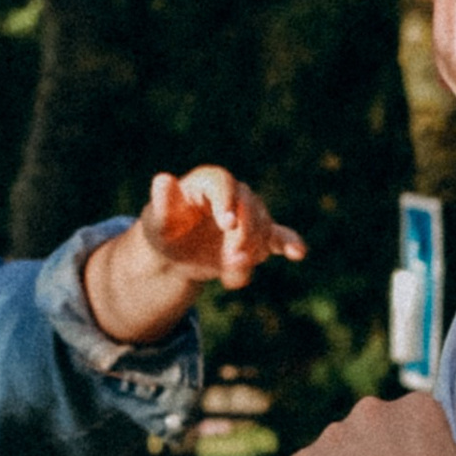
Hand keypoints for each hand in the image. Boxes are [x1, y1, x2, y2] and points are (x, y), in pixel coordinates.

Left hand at [83, 167, 305, 343]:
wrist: (178, 254)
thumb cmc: (165, 231)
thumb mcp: (157, 221)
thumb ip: (162, 203)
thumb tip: (163, 179)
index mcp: (208, 181)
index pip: (222, 183)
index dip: (227, 202)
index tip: (227, 224)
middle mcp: (234, 194)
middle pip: (249, 208)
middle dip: (243, 236)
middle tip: (230, 260)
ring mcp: (250, 215)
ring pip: (262, 230)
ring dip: (251, 254)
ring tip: (230, 276)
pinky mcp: (259, 237)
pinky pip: (279, 237)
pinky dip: (289, 244)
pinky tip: (298, 252)